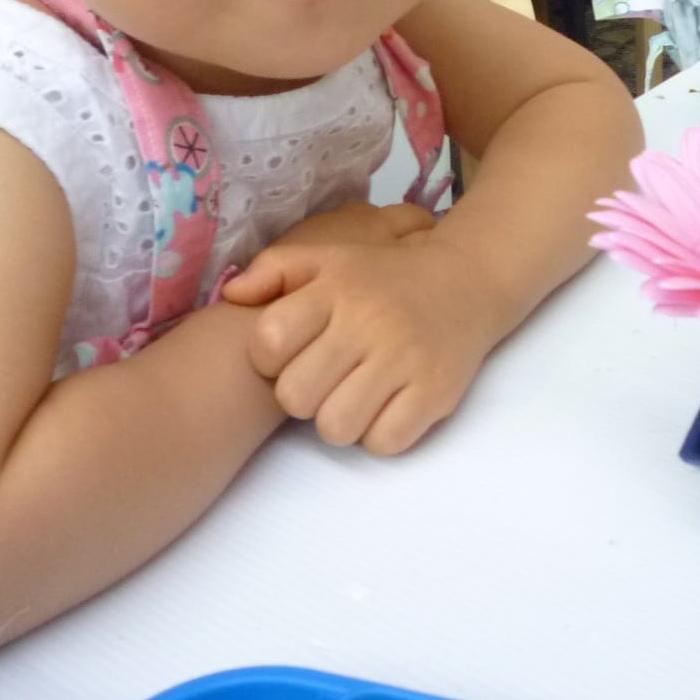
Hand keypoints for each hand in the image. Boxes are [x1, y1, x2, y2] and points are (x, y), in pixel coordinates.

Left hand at [221, 203, 507, 454]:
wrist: (468, 279)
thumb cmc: (384, 275)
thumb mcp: (329, 257)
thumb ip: (274, 269)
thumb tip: (231, 295)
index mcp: (336, 288)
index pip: (268, 343)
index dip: (270, 359)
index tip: (295, 351)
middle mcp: (369, 321)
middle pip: (296, 396)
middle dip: (305, 395)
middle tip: (329, 377)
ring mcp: (405, 359)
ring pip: (335, 428)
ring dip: (341, 419)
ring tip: (357, 393)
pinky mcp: (436, 392)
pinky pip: (383, 443)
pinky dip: (381, 433)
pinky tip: (389, 405)